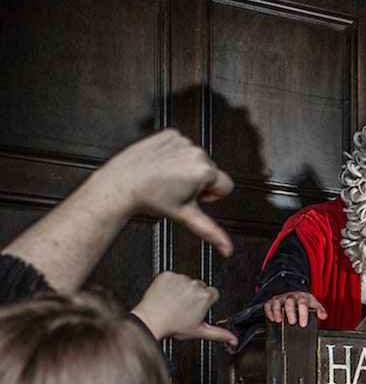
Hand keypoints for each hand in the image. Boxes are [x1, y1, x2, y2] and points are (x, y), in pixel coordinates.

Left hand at [97, 128, 234, 255]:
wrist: (121, 183)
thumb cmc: (149, 198)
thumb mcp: (185, 217)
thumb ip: (211, 232)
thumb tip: (227, 248)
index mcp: (204, 171)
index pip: (226, 185)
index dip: (210, 196)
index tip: (192, 197)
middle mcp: (196, 153)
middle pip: (210, 171)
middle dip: (197, 182)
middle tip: (176, 190)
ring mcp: (182, 141)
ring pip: (195, 159)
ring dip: (186, 168)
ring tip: (168, 178)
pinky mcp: (170, 134)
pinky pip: (181, 146)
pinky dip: (174, 155)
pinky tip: (163, 165)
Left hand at [130, 271, 236, 345]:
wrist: (150, 320)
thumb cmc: (173, 326)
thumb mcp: (199, 332)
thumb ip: (220, 334)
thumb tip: (233, 340)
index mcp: (205, 296)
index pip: (213, 293)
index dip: (206, 301)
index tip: (197, 307)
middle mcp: (194, 284)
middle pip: (200, 286)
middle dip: (194, 295)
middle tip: (184, 307)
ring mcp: (180, 278)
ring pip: (186, 281)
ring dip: (182, 289)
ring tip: (174, 302)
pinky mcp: (167, 275)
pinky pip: (172, 277)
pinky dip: (170, 284)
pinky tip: (167, 295)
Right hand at [263, 291, 327, 325]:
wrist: (295, 295)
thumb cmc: (305, 302)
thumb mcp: (314, 304)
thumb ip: (320, 310)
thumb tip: (324, 316)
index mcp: (302, 296)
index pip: (303, 303)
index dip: (303, 314)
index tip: (303, 324)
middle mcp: (291, 296)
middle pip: (289, 301)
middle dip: (290, 312)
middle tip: (292, 322)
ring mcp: (281, 298)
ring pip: (277, 302)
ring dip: (277, 311)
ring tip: (279, 321)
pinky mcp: (272, 301)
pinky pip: (268, 304)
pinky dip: (269, 312)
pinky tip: (272, 319)